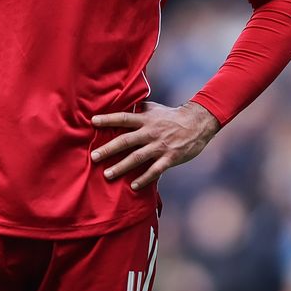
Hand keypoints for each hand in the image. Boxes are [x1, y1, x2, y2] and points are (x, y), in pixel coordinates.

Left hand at [91, 100, 219, 190]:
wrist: (197, 124)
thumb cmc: (172, 116)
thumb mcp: (155, 109)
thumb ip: (139, 109)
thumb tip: (124, 104)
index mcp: (146, 119)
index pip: (124, 118)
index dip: (108, 119)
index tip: (93, 122)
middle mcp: (150, 132)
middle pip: (126, 140)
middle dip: (109, 149)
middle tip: (93, 156)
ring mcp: (160, 146)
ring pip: (137, 158)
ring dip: (121, 166)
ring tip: (107, 174)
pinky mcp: (170, 158)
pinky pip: (155, 170)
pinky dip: (144, 178)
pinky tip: (133, 186)